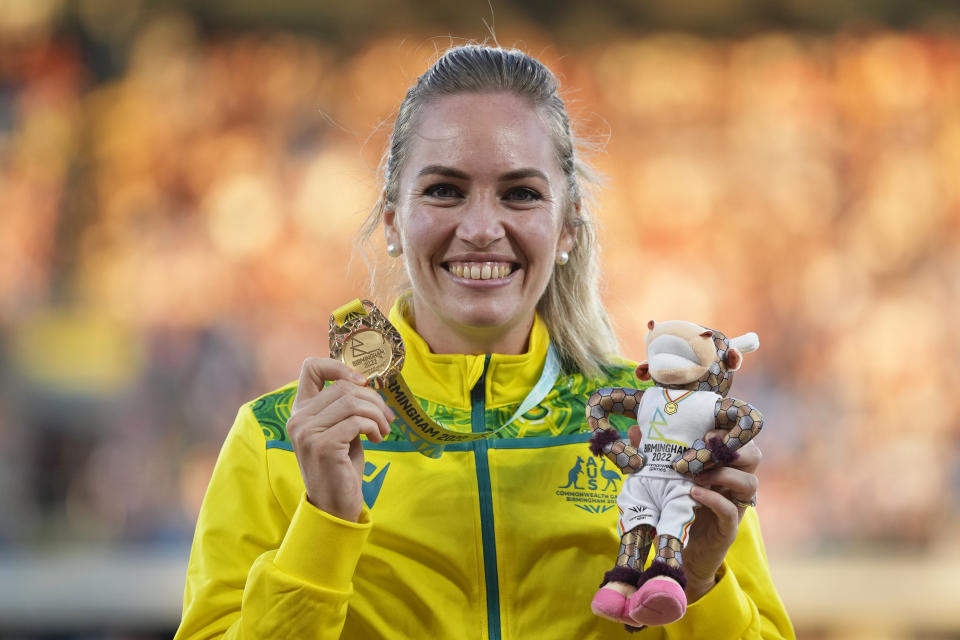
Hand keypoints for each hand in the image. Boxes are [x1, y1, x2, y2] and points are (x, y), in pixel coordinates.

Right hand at [286, 358, 393, 521]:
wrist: (335, 505)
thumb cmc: (341, 466)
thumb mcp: (341, 430)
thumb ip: (345, 407)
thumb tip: (368, 383)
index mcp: (300, 410)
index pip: (310, 367)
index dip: (339, 367)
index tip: (362, 383)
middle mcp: (298, 419)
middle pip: (343, 386)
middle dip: (373, 399)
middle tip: (386, 418)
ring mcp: (307, 432)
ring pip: (352, 402)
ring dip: (377, 414)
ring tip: (383, 430)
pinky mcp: (322, 445)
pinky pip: (357, 421)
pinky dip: (374, 427)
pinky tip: (378, 439)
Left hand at [629, 428, 761, 603]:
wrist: (681, 551)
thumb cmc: (675, 508)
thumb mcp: (665, 477)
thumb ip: (654, 454)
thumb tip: (636, 430)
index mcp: (724, 466)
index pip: (741, 440)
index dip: (730, 430)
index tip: (706, 429)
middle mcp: (734, 483)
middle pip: (754, 456)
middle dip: (732, 447)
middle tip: (704, 445)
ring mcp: (735, 506)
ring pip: (749, 483)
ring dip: (723, 473)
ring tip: (695, 474)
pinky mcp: (728, 528)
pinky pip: (731, 510)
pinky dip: (714, 499)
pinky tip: (693, 492)